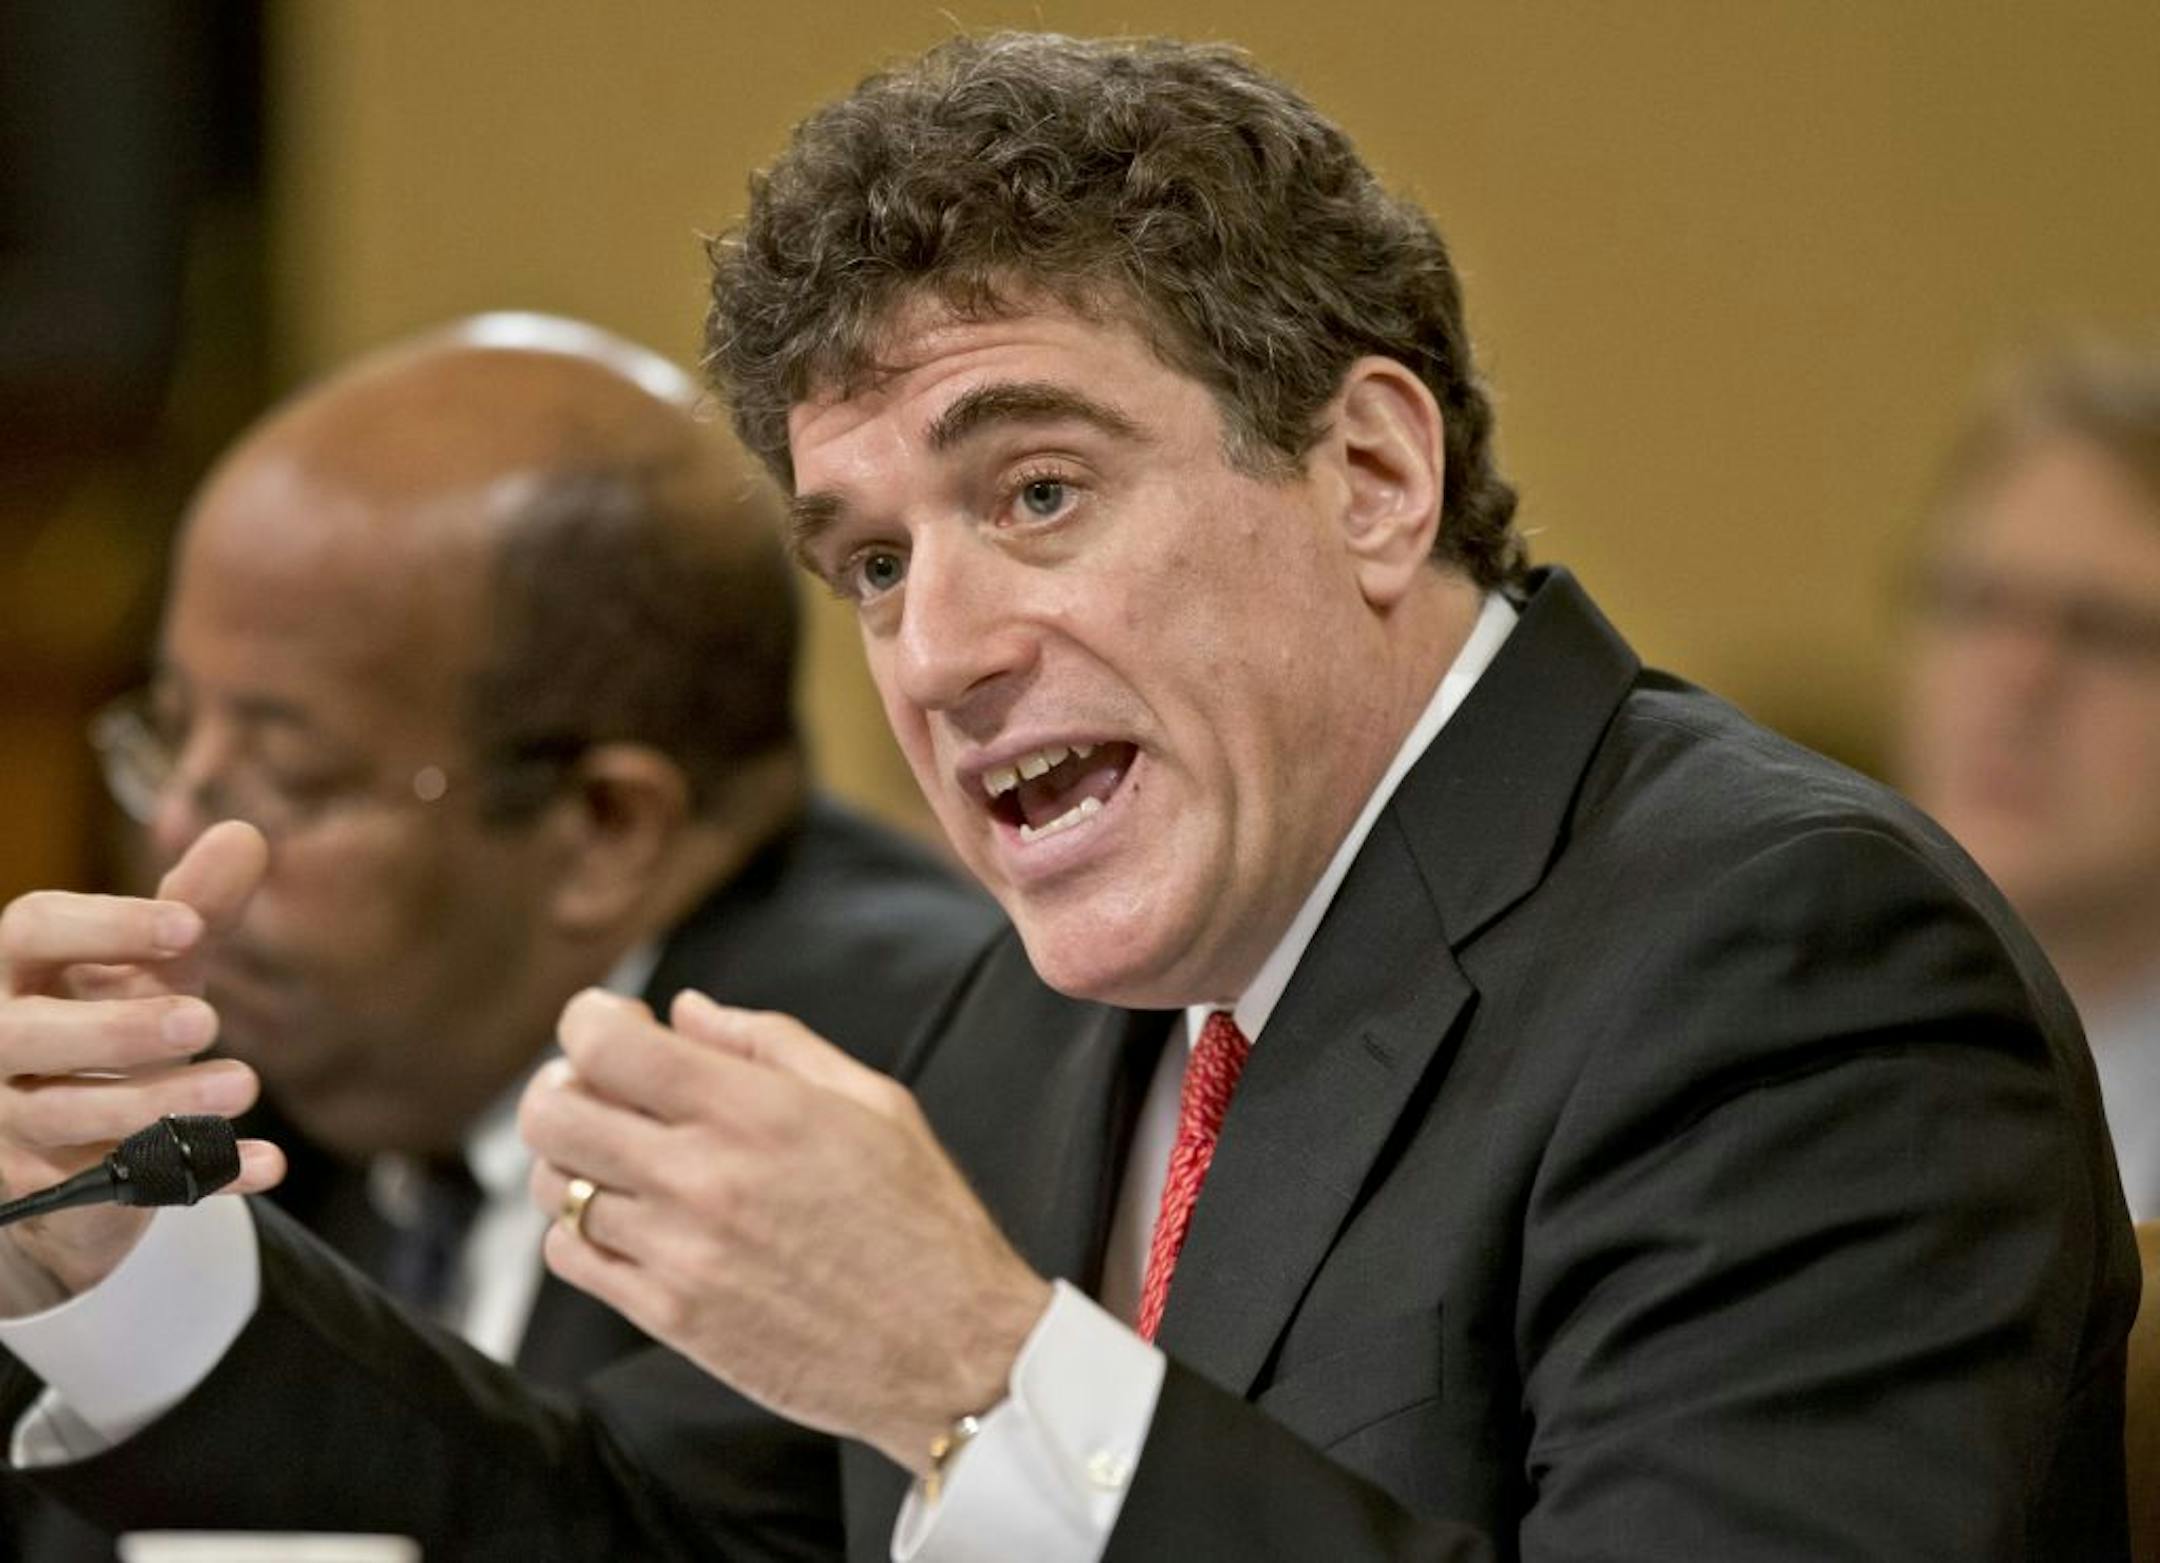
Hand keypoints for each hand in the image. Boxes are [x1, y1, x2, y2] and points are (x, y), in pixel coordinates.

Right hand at [0, 820, 286, 1301]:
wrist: (76, 1133)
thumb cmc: (110, 1017)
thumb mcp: (156, 965)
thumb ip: (197, 908)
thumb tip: (246, 835)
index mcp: (18, 968)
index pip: (34, 928)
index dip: (106, 924)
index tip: (189, 926)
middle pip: (31, 1034)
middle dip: (117, 1028)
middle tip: (207, 1017)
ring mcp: (9, 1120)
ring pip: (68, 1117)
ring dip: (160, 1104)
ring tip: (243, 1085)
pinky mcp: (48, 1187)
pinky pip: (124, 1186)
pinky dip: (201, 1175)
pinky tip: (266, 1163)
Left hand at [522, 989, 1053, 1471]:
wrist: (952, 1350)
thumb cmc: (923, 1218)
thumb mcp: (872, 1101)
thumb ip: (770, 1042)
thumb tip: (685, 1011)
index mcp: (756, 1110)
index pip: (603, 1045)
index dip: (589, 1020)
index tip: (616, 1024)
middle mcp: (703, 1177)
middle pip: (552, 1114)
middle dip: (561, 1086)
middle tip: (601, 1090)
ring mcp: (679, 1254)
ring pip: (555, 1186)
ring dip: (574, 1160)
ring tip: (623, 1160)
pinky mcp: (671, 1318)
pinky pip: (573, 1257)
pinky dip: (582, 1230)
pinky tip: (632, 1221)